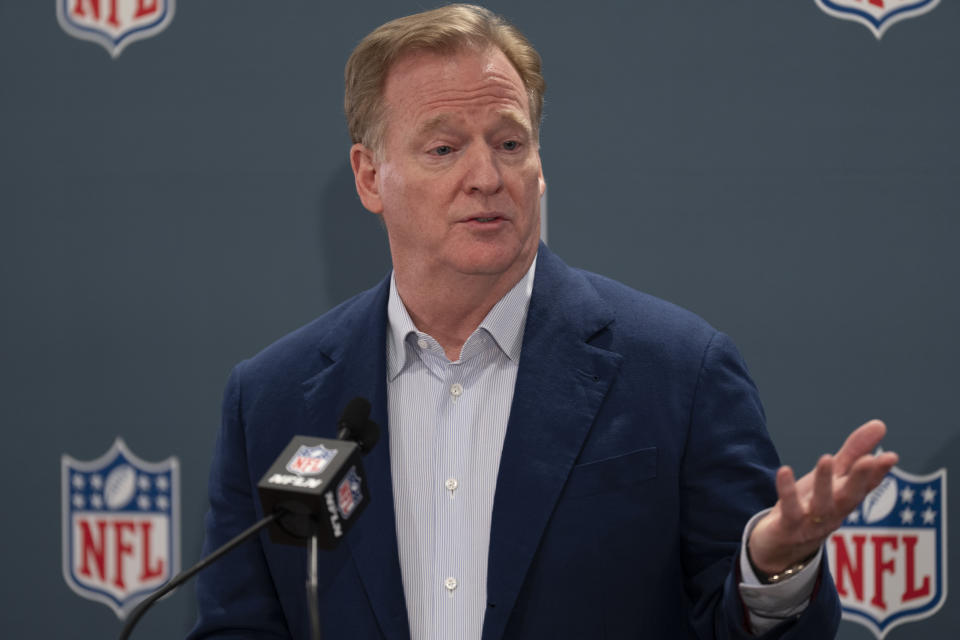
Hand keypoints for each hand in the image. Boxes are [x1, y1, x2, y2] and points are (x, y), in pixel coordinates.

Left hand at [747, 420, 897, 574]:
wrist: (780, 548)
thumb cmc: (810, 507)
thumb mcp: (832, 478)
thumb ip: (853, 452)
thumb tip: (880, 424)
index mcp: (845, 499)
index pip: (866, 486)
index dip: (878, 473)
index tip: (890, 457)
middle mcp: (833, 512)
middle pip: (849, 497)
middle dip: (859, 479)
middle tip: (869, 460)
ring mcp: (811, 522)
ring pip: (821, 504)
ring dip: (825, 483)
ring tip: (826, 458)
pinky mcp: (788, 526)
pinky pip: (789, 509)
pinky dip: (787, 492)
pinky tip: (784, 470)